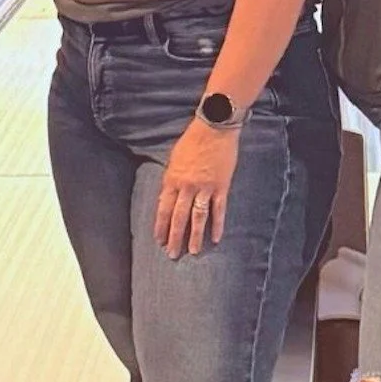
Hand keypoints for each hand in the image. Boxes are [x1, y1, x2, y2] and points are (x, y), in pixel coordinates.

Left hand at [153, 117, 240, 258]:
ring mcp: (205, 188)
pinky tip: (216, 239)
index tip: (159, 240)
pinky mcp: (221, 187)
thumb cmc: (192, 139)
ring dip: (195, 236)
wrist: (214, 127)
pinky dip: (217, 225)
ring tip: (193, 252)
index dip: (161, 226)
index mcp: (173, 178)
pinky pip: (219, 210)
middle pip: (179, 217)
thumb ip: (172, 178)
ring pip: (198, 217)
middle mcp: (187, 186)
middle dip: (175, 237)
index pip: (164, 208)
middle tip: (172, 254)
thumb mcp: (174, 158)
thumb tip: (169, 195)